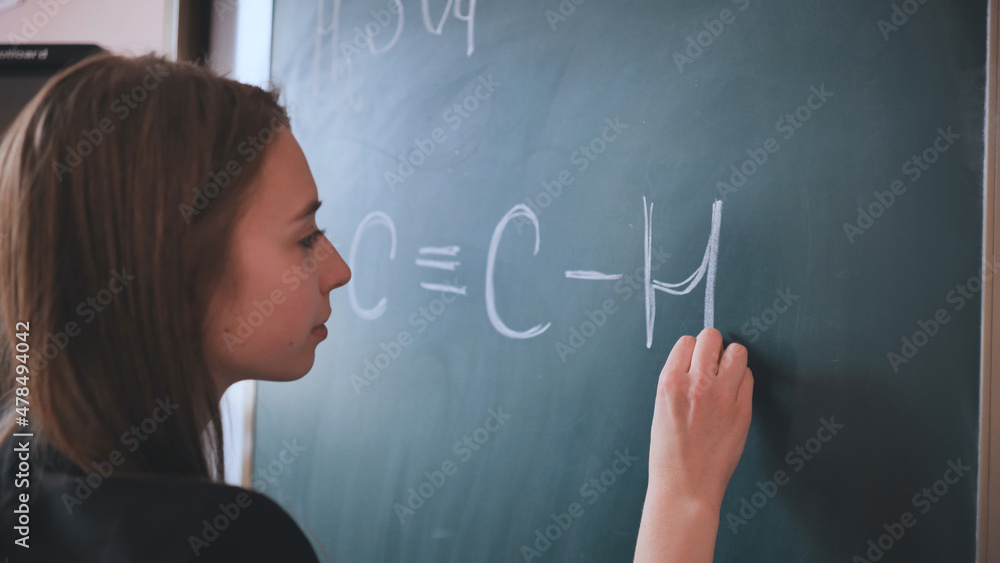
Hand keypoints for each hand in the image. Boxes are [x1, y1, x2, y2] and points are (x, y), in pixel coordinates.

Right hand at [634, 328, 752, 562]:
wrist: (685, 486)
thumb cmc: (669, 453)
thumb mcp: (661, 408)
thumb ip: (678, 381)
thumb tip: (696, 361)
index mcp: (669, 382)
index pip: (686, 341)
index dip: (692, 351)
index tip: (694, 362)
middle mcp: (695, 382)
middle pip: (711, 337)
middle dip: (712, 348)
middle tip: (712, 365)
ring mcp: (721, 395)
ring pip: (736, 351)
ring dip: (731, 359)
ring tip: (725, 377)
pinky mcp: (742, 409)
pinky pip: (748, 377)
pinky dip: (742, 381)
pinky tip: (732, 396)